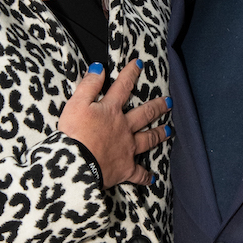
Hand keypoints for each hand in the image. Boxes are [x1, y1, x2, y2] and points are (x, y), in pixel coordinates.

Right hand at [57, 60, 172, 188]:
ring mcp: (127, 148)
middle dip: (157, 106)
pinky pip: (138, 173)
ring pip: (148, 140)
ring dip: (159, 134)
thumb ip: (89, 85)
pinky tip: (152, 178)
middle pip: (145, 114)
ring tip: (169, 130)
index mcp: (111, 110)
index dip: (130, 73)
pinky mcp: (125, 168)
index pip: (123, 87)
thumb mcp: (76, 103)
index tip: (139, 64)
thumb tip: (100, 68)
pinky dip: (146, 176)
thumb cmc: (73, 134)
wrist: (77, 164)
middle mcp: (124, 128)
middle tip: (169, 102)